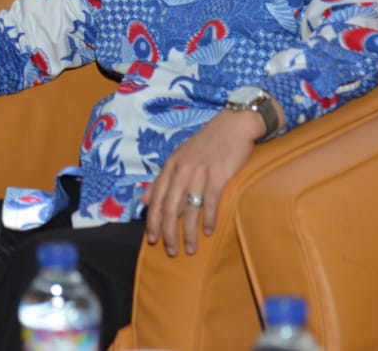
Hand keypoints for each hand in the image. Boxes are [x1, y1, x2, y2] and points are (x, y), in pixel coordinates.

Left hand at [142, 108, 266, 255]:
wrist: (233, 126)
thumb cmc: (206, 144)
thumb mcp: (179, 158)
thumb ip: (162, 180)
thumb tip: (143, 200)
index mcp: (170, 166)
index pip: (155, 198)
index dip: (152, 221)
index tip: (152, 239)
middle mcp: (181, 170)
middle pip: (169, 207)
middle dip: (168, 232)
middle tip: (170, 251)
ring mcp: (199, 172)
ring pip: (189, 208)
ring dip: (189, 232)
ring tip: (190, 248)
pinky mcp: (218, 175)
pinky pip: (210, 202)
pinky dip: (208, 219)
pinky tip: (208, 232)